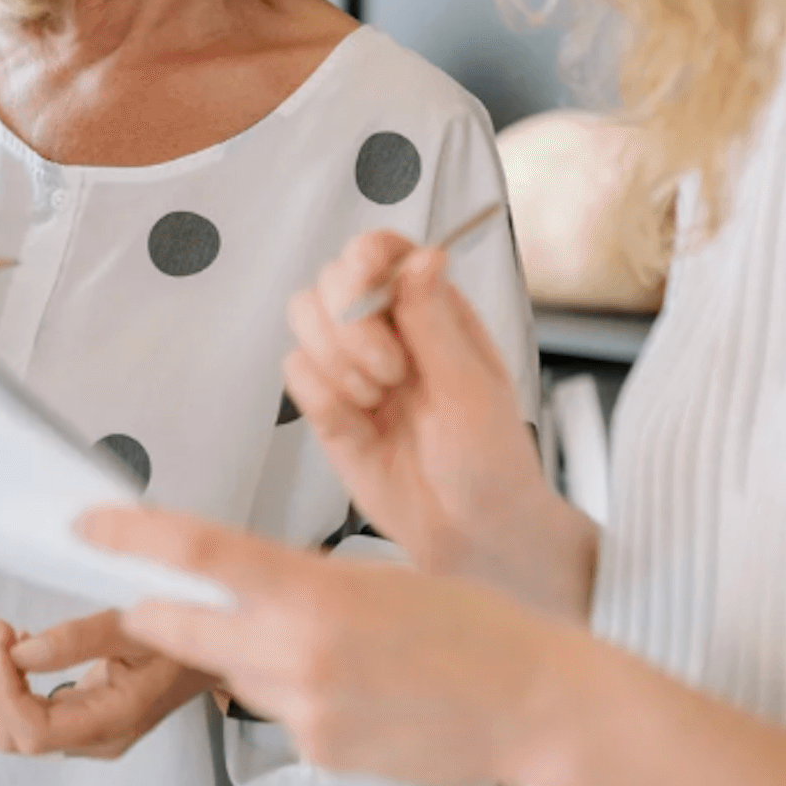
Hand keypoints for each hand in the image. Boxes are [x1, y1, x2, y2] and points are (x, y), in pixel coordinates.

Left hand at [0, 613, 214, 760]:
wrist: (215, 653)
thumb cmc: (183, 638)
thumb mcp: (136, 627)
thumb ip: (80, 639)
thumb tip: (20, 652)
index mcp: (112, 722)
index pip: (34, 732)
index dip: (3, 689)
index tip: (0, 639)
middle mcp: (96, 739)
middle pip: (18, 737)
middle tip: (1, 631)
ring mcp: (89, 734)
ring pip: (19, 729)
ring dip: (2, 683)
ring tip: (10, 635)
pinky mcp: (84, 720)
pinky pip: (33, 715)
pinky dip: (16, 682)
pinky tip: (27, 646)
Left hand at [81, 505, 594, 785]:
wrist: (535, 704)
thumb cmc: (476, 630)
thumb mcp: (377, 577)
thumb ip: (300, 584)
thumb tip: (245, 586)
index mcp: (313, 590)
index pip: (198, 553)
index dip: (131, 538)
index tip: (89, 528)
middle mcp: (297, 652)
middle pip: (186, 626)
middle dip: (158, 613)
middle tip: (146, 597)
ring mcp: (304, 710)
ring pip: (237, 674)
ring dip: (254, 657)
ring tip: (339, 650)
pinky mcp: (317, 753)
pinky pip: (280, 716)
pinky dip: (301, 699)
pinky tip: (360, 691)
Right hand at [286, 231, 590, 615]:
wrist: (471, 536)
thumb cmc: (491, 460)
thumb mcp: (471, 388)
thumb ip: (435, 321)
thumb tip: (423, 255)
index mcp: (432, 309)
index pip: (381, 250)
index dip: (364, 259)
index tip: (368, 286)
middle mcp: (388, 328)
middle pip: (331, 277)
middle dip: (349, 321)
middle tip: (391, 371)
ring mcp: (352, 365)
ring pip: (303, 316)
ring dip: (334, 356)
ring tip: (376, 399)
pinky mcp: (327, 405)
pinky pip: (294, 372)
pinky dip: (321, 395)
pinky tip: (358, 424)